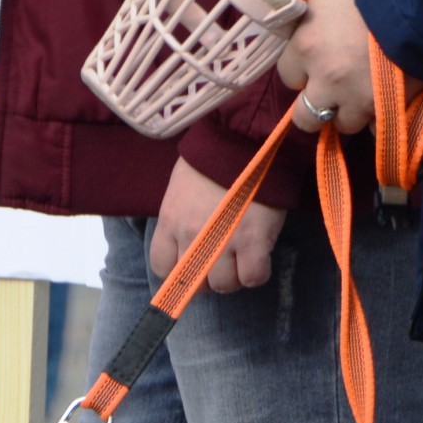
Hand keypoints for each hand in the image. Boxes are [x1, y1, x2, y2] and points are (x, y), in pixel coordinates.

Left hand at [149, 157, 287, 291]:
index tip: (194, 266)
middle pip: (195, 282)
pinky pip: (253, 277)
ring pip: (225, 284)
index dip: (180, 273)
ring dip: (235, 276)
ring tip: (244, 258)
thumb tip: (191, 243)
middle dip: (209, 278)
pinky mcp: (254, 241)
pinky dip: (257, 273)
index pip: (162, 266)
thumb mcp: (183, 187)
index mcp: (171, 220)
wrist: (245, 138)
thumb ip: (182, 216)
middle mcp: (192, 235)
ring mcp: (223, 240)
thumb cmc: (214, 157)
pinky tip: (260, 257)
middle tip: (224, 262)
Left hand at [277, 0, 372, 134]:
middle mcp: (326, 81)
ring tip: (362, 91)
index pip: (287, 75)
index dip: (301, 67)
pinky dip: (379, 118)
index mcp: (305, 47)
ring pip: (344, 124)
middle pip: (306, 117)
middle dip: (317, 104)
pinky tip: (385, 100)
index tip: (314, 58)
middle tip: (332, 87)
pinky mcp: (389, 108)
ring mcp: (358, 99)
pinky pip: (377, 127)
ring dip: (349, 111)